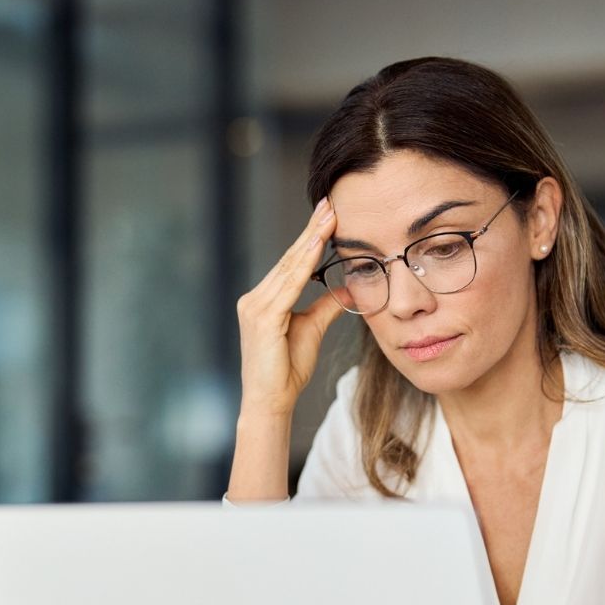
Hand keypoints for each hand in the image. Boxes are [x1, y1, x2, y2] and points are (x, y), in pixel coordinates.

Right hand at [235, 198, 343, 416]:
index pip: (292, 263)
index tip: (328, 214)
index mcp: (265, 300)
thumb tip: (349, 288)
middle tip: (330, 203)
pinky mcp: (263, 317)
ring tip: (328, 216)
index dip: (310, 237)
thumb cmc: (286, 370)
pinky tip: (316, 246)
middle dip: (311, 230)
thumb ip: (326, 306)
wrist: (270, 401)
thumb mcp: (312, 330)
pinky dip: (303, 264)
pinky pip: (287, 285)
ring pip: (289, 267)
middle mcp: (255, 298)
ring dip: (310, 240)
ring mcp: (255, 306)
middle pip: (289, 258)